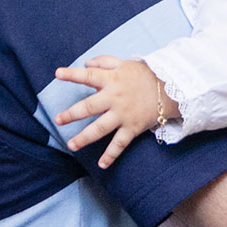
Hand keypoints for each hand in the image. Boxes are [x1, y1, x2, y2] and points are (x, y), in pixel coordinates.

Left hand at [53, 56, 173, 168]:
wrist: (169, 90)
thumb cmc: (143, 75)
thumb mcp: (124, 63)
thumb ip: (104, 62)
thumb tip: (86, 63)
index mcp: (111, 79)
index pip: (88, 76)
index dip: (72, 74)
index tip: (57, 74)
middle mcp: (115, 98)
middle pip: (89, 107)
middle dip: (71, 114)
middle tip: (58, 120)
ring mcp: (123, 115)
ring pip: (100, 128)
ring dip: (84, 138)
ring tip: (71, 145)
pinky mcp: (132, 128)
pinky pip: (120, 143)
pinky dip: (111, 155)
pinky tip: (101, 165)